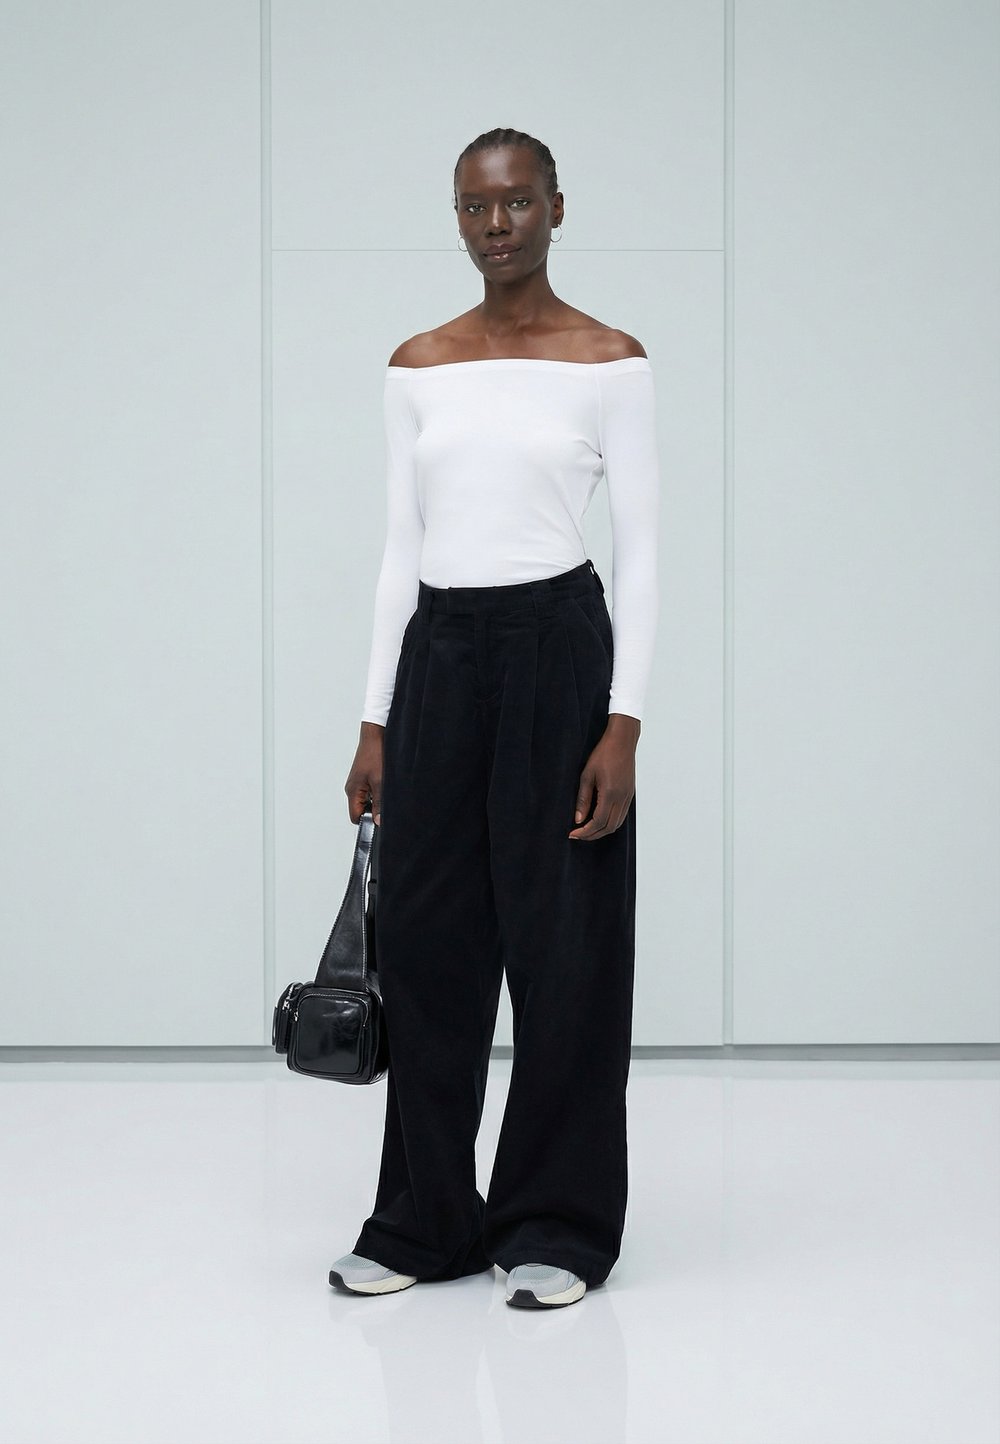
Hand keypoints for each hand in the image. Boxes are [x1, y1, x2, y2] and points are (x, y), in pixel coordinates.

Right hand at [346, 720, 384, 823]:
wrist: (376, 734)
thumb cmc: (375, 753)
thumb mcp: (381, 782)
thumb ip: (379, 803)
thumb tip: (379, 821)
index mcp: (353, 791)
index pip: (355, 816)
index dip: (367, 821)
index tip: (380, 821)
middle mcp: (353, 787)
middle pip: (362, 809)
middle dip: (375, 810)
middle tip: (387, 803)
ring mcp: (358, 781)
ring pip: (368, 800)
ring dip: (378, 798)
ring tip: (387, 789)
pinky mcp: (364, 776)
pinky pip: (371, 790)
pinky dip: (379, 790)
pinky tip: (386, 783)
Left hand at [568, 713, 639, 840]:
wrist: (622, 741)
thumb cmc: (603, 754)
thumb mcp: (587, 775)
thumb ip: (583, 799)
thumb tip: (578, 819)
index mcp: (610, 794)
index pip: (598, 822)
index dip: (585, 831)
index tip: (573, 833)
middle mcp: (622, 798)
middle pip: (609, 827)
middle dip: (592, 835)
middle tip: (578, 835)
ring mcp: (628, 797)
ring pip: (617, 824)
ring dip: (602, 830)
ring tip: (587, 829)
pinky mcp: (630, 794)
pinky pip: (621, 815)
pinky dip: (610, 822)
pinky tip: (599, 819)